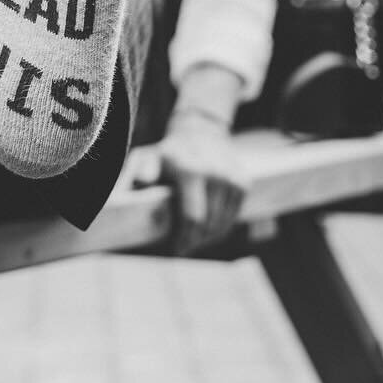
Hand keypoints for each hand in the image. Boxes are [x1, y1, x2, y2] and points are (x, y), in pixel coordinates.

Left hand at [131, 111, 247, 252]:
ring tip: (193, 238)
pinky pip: (232, 217)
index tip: (176, 250)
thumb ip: (142, 174)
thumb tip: (139, 186)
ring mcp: (232, 179)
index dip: (185, 239)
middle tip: (183, 246)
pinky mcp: (243, 183)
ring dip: (207, 237)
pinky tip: (206, 227)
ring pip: (222, 225)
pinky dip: (220, 227)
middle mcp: (216, 175)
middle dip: (194, 241)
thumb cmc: (169, 152)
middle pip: (208, 225)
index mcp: (191, 172)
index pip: (192, 218)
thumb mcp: (150, 159)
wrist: (200, 131)